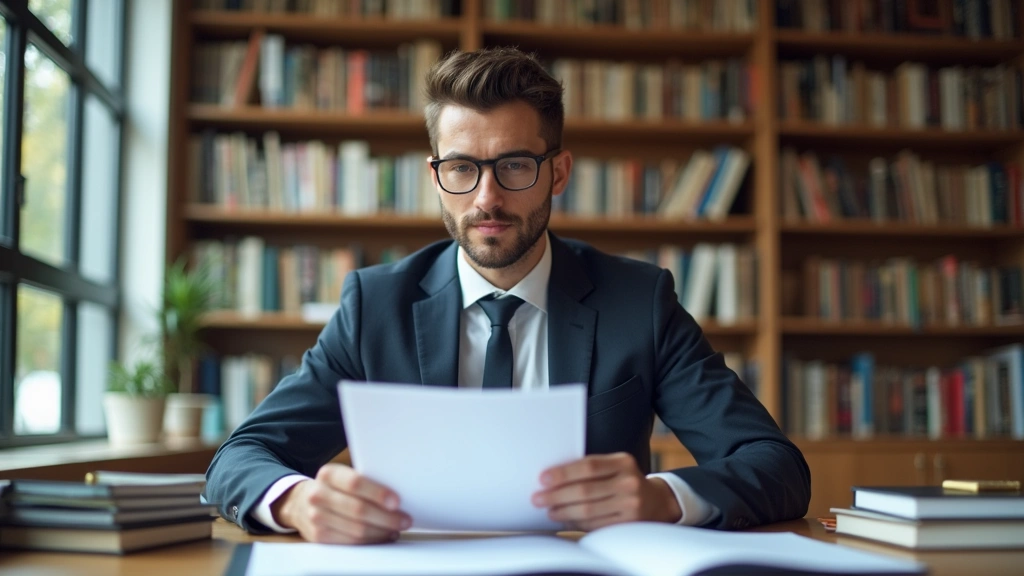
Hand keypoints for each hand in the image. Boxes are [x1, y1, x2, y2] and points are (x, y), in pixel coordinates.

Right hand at [271, 463, 411, 543]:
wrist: (300, 502)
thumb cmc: (333, 488)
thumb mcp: (342, 476)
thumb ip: (364, 481)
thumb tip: (397, 493)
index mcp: (328, 474)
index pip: (355, 482)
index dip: (377, 493)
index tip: (396, 501)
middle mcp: (319, 494)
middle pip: (358, 509)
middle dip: (386, 517)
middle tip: (405, 520)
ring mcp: (316, 517)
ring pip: (356, 529)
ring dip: (381, 531)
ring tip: (397, 528)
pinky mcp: (318, 536)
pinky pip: (350, 542)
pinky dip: (370, 540)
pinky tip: (382, 536)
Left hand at [531, 452, 681, 530]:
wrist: (657, 502)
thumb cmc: (625, 481)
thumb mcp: (615, 467)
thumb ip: (590, 469)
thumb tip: (553, 479)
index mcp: (623, 462)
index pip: (589, 466)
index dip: (563, 473)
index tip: (543, 478)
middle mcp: (629, 483)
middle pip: (585, 490)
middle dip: (556, 495)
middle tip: (538, 498)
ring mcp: (631, 505)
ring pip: (588, 510)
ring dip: (563, 511)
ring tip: (549, 510)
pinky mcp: (629, 524)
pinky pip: (596, 525)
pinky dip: (577, 522)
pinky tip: (565, 519)